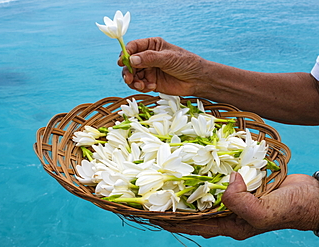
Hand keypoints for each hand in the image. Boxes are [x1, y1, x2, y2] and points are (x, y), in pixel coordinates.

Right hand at [118, 37, 205, 95]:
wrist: (197, 80)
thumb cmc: (186, 63)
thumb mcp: (168, 58)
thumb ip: (149, 58)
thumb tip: (131, 60)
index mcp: (152, 45)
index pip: (133, 47)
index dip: (126, 54)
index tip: (122, 61)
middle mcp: (148, 57)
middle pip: (129, 63)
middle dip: (127, 71)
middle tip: (129, 78)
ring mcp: (149, 70)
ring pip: (132, 75)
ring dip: (133, 81)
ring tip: (141, 85)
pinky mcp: (151, 82)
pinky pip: (139, 85)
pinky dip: (141, 87)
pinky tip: (151, 87)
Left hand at [151, 172, 318, 239]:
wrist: (312, 196)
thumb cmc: (292, 209)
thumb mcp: (266, 213)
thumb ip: (242, 204)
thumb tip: (225, 183)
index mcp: (229, 225)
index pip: (191, 224)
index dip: (170, 219)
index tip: (149, 211)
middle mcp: (226, 212)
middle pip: (194, 207)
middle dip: (173, 201)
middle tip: (152, 190)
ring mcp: (232, 196)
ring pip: (204, 191)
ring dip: (187, 184)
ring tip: (167, 174)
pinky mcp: (239, 182)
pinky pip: (218, 177)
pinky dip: (206, 171)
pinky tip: (195, 161)